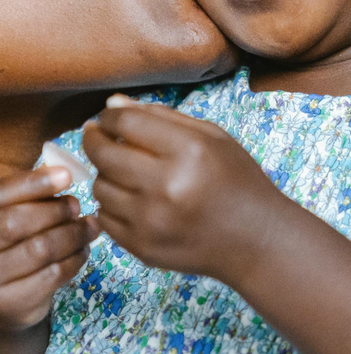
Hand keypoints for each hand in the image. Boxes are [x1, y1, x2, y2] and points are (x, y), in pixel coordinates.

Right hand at [0, 166, 98, 331]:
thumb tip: (60, 173)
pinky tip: (81, 249)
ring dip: (70, 235)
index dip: (30, 183)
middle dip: (52, 211)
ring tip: (87, 225)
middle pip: (12, 224)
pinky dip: (73, 260)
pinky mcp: (7, 309)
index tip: (64, 175)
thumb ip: (16, 193)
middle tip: (75, 204)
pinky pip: (50, 277)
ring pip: (37, 251)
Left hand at [83, 97, 283, 285]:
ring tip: (123, 172)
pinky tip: (131, 200)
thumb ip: (160, 116)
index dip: (107, 117)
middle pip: (102, 154)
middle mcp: (167, 186)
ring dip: (105, 175)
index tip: (106, 119)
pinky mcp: (143, 248)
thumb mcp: (210, 137)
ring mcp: (152, 221)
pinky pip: (104, 216)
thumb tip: (112, 105)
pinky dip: (111, 205)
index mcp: (188, 151)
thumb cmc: (236, 182)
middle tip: (97, 137)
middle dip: (93, 140)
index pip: (124, 122)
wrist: (259, 243)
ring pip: (99, 185)